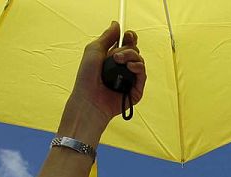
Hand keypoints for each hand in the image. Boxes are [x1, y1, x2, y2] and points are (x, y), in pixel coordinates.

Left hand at [62, 22, 146, 138]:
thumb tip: (116, 24)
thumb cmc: (87, 77)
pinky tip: (130, 68)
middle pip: (134, 50)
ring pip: (140, 60)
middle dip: (127, 49)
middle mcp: (122, 67)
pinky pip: (143, 74)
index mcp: (113, 58)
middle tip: (116, 56)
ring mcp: (129, 78)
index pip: (127, 44)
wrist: (90, 98)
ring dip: (131, 57)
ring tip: (119, 62)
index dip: (129, 37)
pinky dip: (138, 68)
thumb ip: (107, 36)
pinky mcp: (136, 90)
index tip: (127, 35)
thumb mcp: (94, 50)